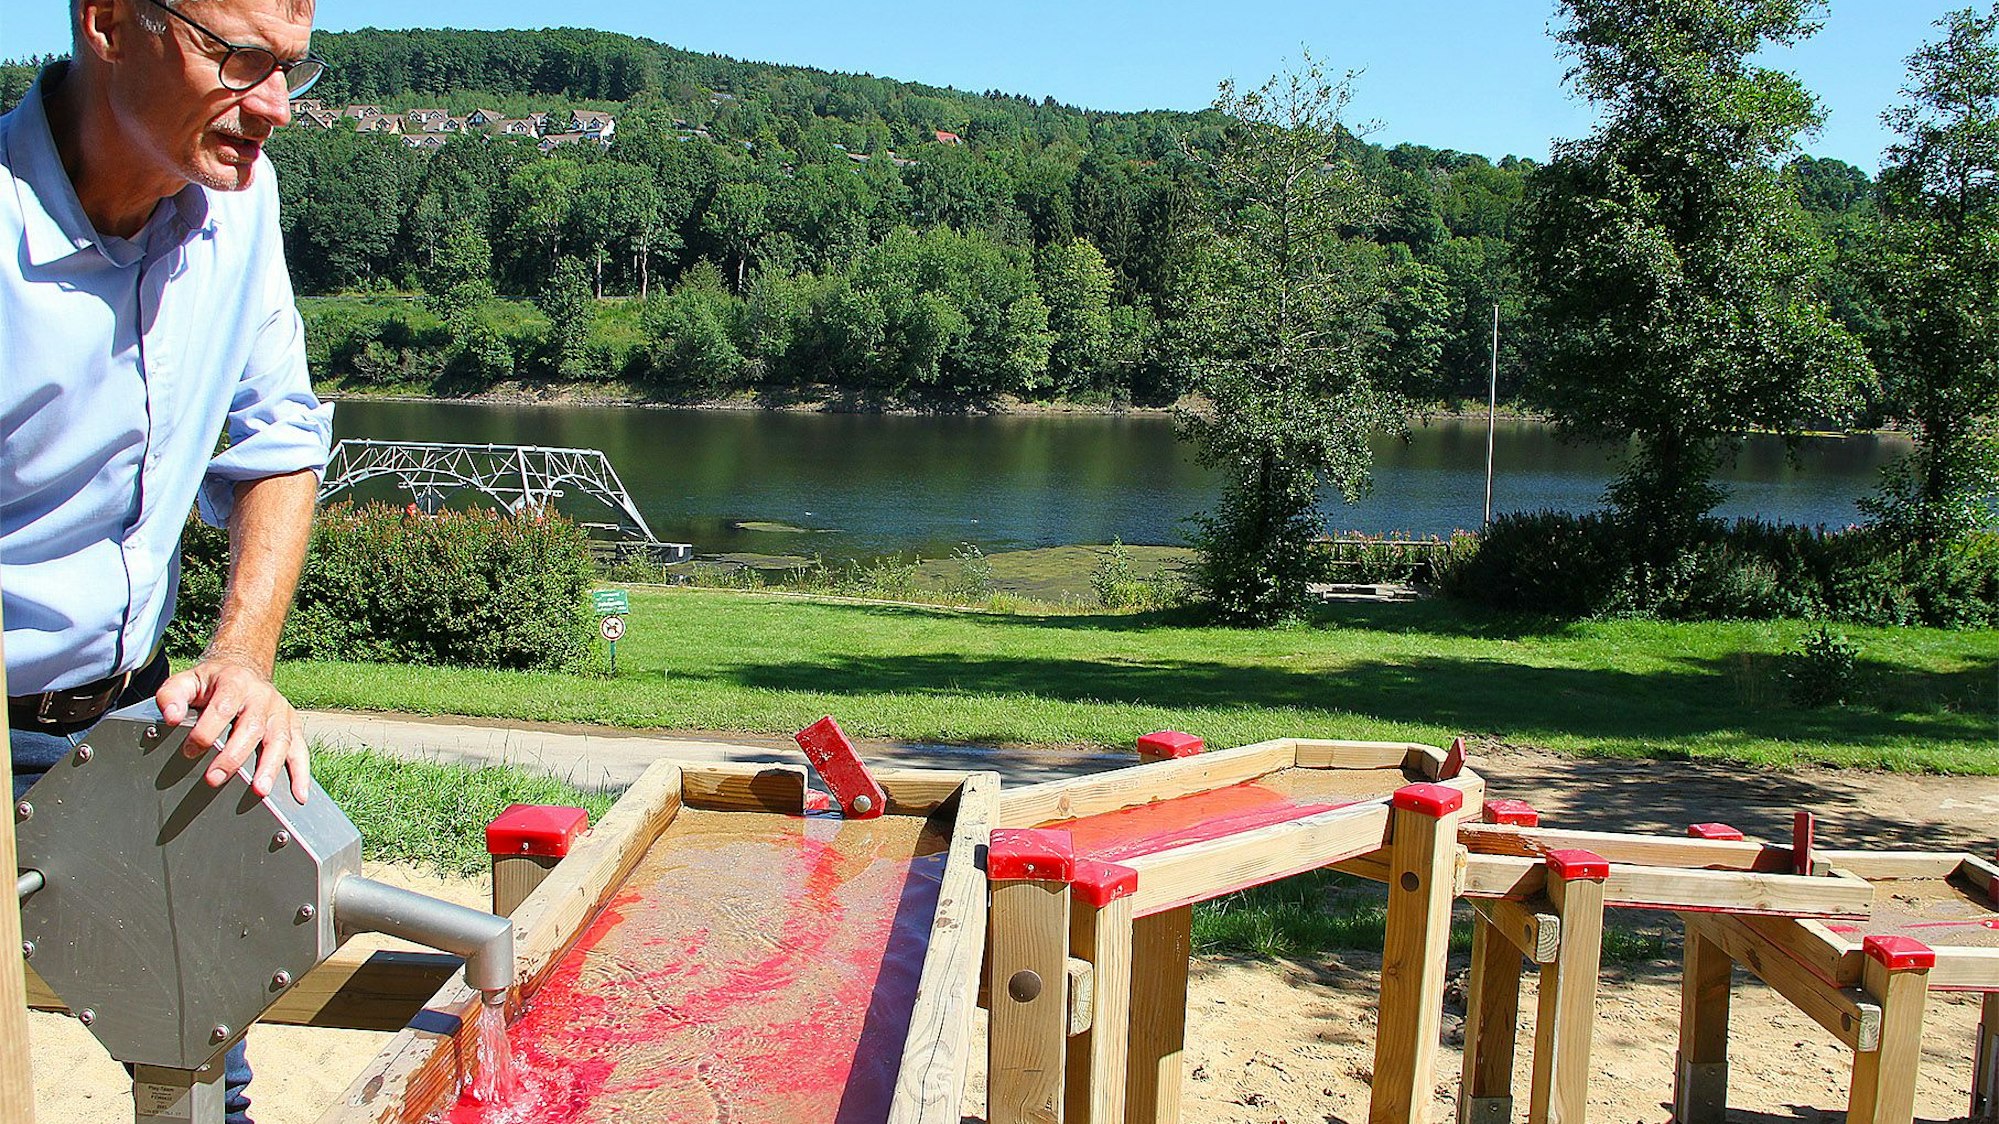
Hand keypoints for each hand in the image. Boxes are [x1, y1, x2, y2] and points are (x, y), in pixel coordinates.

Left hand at [156, 654, 310, 803]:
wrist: (243, 671)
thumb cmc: (213, 683)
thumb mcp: (187, 681)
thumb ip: (172, 695)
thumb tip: (171, 717)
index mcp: (235, 682)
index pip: (223, 707)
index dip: (206, 731)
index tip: (190, 751)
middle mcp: (262, 696)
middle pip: (252, 727)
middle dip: (233, 757)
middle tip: (214, 779)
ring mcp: (280, 711)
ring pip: (279, 740)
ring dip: (270, 767)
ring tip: (259, 790)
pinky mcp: (292, 725)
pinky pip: (300, 749)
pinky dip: (301, 772)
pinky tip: (298, 793)